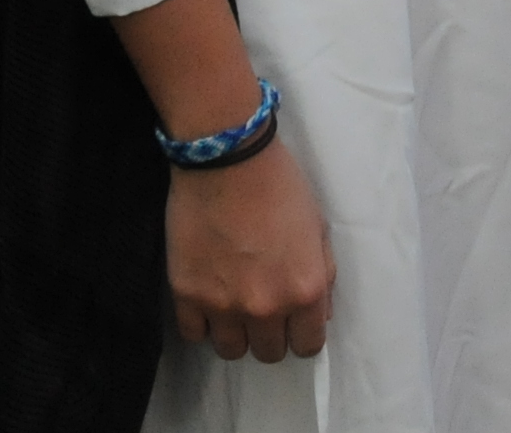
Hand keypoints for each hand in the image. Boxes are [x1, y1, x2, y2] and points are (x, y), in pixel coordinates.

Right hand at [166, 142, 333, 363]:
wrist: (228, 158)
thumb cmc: (280, 185)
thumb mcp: (318, 227)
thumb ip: (322, 275)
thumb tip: (318, 314)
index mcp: (306, 290)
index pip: (308, 346)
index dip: (302, 334)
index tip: (293, 321)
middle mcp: (267, 307)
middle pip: (269, 353)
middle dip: (270, 333)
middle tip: (262, 305)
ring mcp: (224, 305)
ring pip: (231, 351)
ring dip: (235, 332)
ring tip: (233, 303)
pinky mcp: (187, 295)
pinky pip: (194, 335)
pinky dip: (201, 322)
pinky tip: (207, 298)